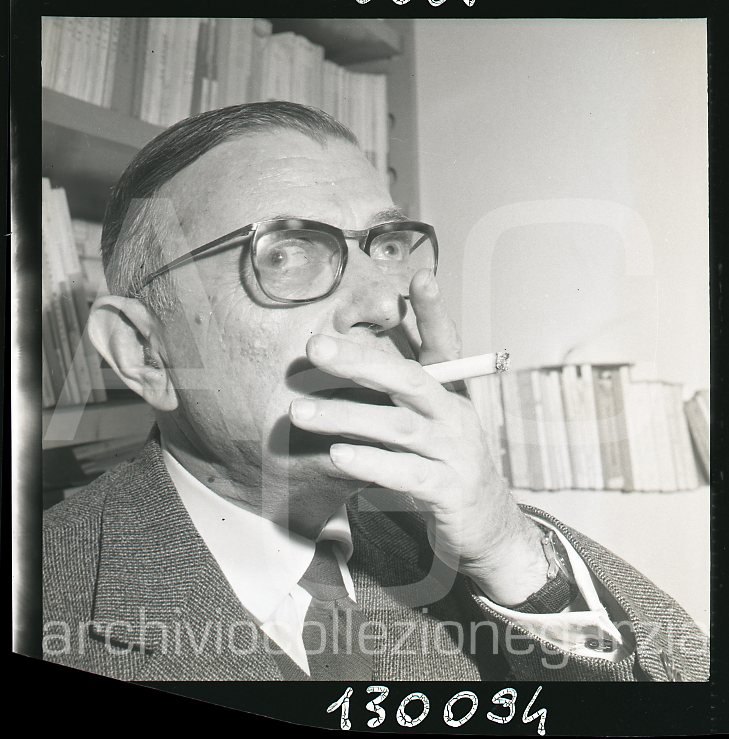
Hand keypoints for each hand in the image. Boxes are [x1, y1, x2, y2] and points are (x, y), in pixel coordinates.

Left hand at [290, 270, 548, 604]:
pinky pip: (408, 474)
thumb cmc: (446, 463)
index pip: (444, 345)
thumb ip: (398, 392)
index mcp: (451, 393)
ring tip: (300, 412)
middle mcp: (456, 416)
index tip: (419, 277)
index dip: (433, 312)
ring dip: (348, 416)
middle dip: (362, 359)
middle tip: (315, 348)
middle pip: (410, 379)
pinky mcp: (450, 492)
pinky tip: (339, 456)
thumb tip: (349, 355)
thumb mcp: (431, 421)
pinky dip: (373, 463)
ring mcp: (456, 454)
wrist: (488, 526)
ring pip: (400, 427)